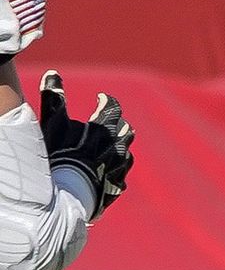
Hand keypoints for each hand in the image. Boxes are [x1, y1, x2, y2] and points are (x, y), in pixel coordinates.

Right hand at [39, 71, 134, 219]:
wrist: (65, 196)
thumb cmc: (57, 156)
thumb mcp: (53, 125)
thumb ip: (54, 99)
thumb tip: (53, 74)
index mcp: (105, 127)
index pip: (112, 106)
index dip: (106, 101)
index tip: (101, 98)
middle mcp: (117, 145)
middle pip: (124, 129)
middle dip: (117, 123)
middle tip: (109, 123)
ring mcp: (119, 166)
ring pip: (126, 151)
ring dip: (119, 146)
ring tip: (110, 146)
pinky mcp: (116, 185)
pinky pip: (121, 174)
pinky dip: (115, 169)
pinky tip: (107, 171)